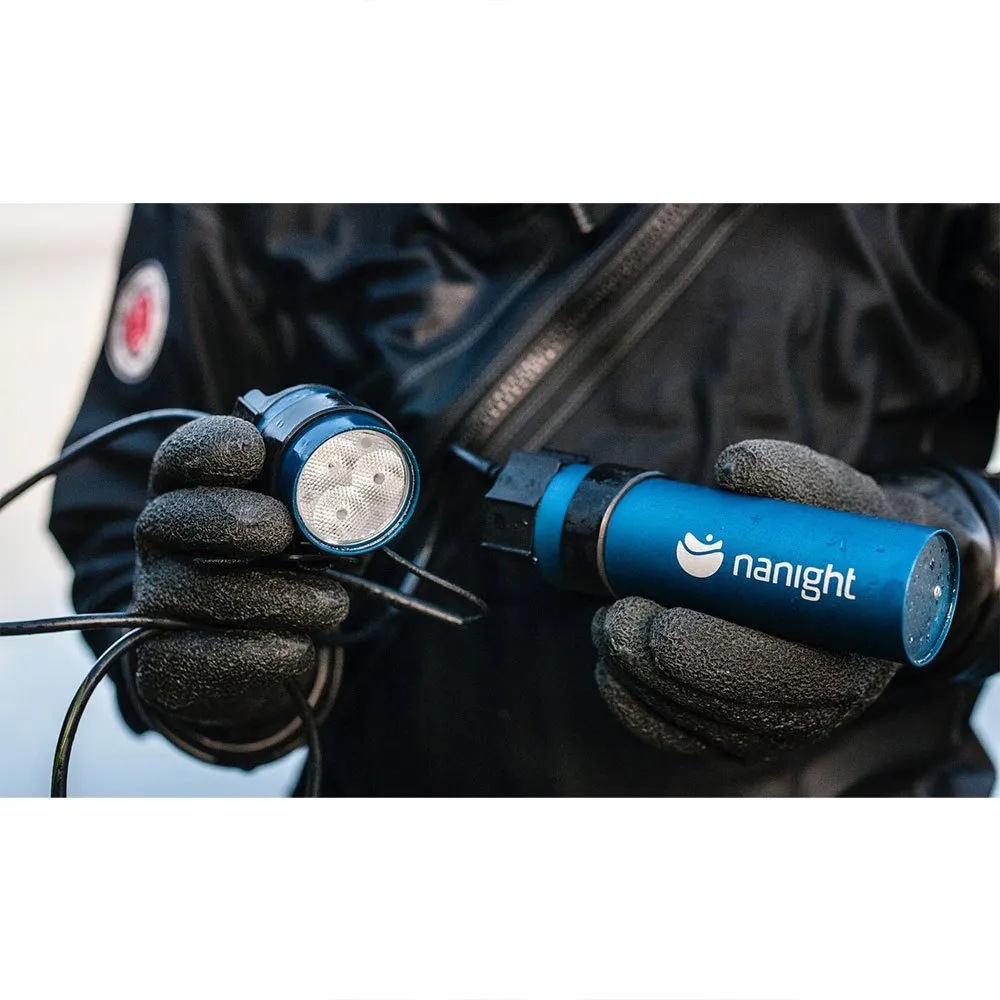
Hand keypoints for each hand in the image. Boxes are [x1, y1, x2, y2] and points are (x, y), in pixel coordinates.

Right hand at [130, 415, 348, 735]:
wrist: (258, 659)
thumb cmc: (288, 572)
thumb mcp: (308, 527)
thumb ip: (321, 501)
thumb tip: (366, 484)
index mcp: (192, 493)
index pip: (184, 456)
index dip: (211, 447)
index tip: (252, 450)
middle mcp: (163, 543)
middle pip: (172, 517)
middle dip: (228, 518)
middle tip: (279, 530)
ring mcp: (156, 603)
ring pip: (201, 591)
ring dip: (278, 597)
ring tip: (330, 603)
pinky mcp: (164, 665)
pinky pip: (206, 657)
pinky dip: (266, 651)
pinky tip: (299, 644)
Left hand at [592, 438, 996, 760]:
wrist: (848, 575)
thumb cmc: (840, 536)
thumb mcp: (839, 497)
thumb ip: (797, 477)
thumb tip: (735, 468)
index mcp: (856, 654)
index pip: (786, 675)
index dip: (715, 654)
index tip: (664, 618)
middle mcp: (820, 705)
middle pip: (730, 710)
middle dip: (658, 669)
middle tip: (616, 619)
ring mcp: (775, 726)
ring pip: (695, 726)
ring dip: (638, 681)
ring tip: (608, 626)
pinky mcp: (734, 731)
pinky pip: (678, 735)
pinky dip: (635, 705)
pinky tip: (611, 667)